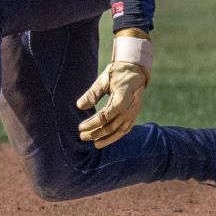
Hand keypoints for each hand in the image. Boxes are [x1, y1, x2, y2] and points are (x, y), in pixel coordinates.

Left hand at [76, 30, 152, 148]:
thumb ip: (92, 93)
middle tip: (82, 136)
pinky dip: (116, 136)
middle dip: (96, 133)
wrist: (136, 71)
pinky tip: (107, 140)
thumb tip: (79, 106)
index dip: (92, 123)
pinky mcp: (135, 115)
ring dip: (106, 138)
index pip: (106, 115)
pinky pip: (126, 129)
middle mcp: (130, 108)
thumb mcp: (103, 79)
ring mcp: (134, 113)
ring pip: (120, 130)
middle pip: (112, 125)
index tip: (80, 127)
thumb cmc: (117, 73)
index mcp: (122, 98)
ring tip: (94, 144)